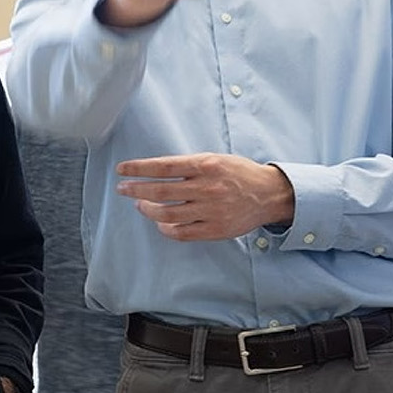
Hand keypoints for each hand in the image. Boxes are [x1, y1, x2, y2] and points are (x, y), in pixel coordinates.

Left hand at [115, 153, 296, 241]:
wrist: (270, 194)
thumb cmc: (240, 174)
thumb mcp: (216, 159)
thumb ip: (188, 165)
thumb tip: (155, 170)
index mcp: (206, 165)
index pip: (164, 166)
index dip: (139, 168)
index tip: (122, 169)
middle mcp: (207, 188)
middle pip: (161, 191)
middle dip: (136, 189)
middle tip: (123, 188)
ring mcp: (211, 211)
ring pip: (168, 214)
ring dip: (148, 210)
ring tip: (140, 204)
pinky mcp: (215, 229)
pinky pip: (182, 233)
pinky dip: (166, 229)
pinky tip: (160, 223)